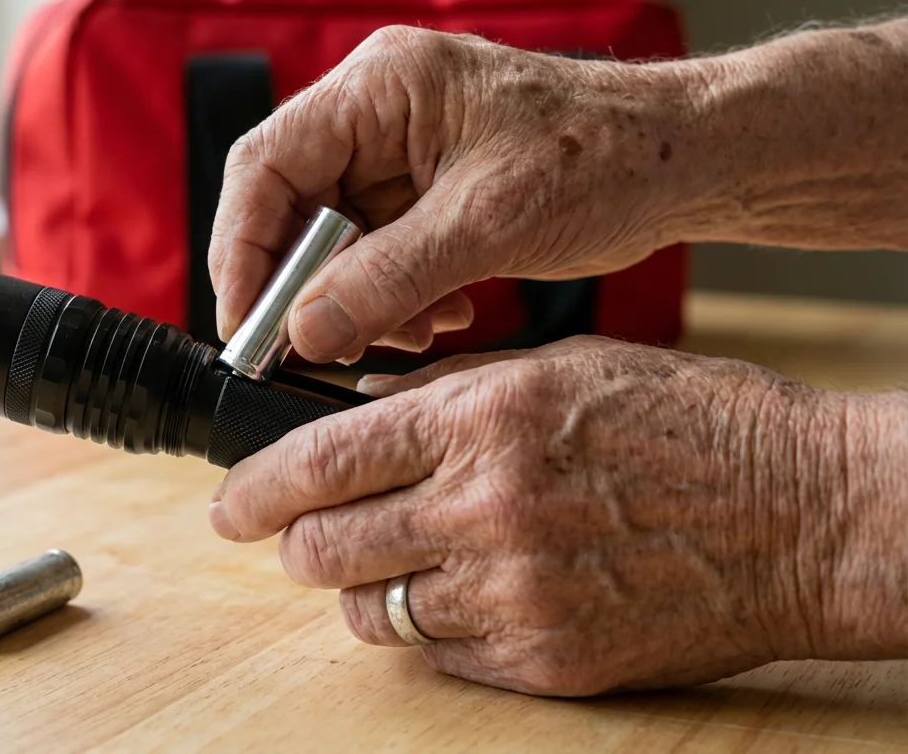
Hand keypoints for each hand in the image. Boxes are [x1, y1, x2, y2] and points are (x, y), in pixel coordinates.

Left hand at [207, 337, 856, 695]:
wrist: (801, 513)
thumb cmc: (692, 424)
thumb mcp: (562, 368)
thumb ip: (446, 397)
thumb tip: (357, 416)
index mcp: (483, 418)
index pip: (321, 460)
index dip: (256, 489)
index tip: (229, 505)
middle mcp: (486, 507)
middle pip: (326, 549)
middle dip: (296, 547)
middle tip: (300, 542)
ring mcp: (516, 593)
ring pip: (373, 612)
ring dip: (361, 592)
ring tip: (390, 568)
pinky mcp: (547, 661)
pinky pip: (441, 657)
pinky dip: (432, 629)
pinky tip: (462, 598)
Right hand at [209, 27, 706, 361]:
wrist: (682, 164)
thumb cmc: (607, 157)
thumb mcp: (490, 222)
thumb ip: (388, 279)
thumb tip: (304, 331)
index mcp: (380, 87)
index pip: (265, 164)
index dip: (242, 248)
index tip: (247, 323)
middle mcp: (376, 113)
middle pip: (289, 205)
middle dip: (302, 285)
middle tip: (314, 348)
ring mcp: (398, 154)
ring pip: (329, 241)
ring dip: (353, 299)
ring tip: (405, 332)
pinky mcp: (422, 192)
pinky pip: (373, 254)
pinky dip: (390, 297)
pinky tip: (437, 315)